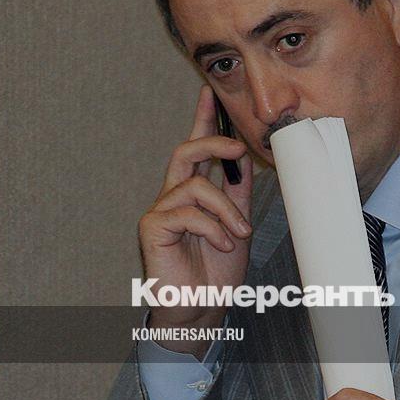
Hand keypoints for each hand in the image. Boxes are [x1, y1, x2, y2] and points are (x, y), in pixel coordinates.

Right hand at [137, 84, 253, 357]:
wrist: (203, 307)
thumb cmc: (217, 271)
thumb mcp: (237, 224)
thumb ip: (239, 193)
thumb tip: (246, 158)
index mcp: (193, 193)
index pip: (196, 149)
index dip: (202, 120)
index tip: (209, 92)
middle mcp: (173, 197)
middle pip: (185, 152)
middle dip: (213, 142)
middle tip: (238, 149)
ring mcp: (160, 211)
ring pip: (196, 186)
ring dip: (226, 209)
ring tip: (239, 234)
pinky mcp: (152, 228)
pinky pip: (187, 212)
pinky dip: (213, 227)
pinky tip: (223, 245)